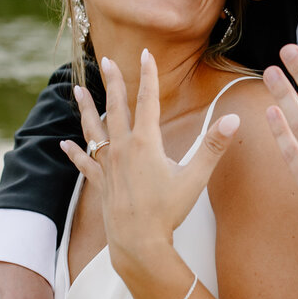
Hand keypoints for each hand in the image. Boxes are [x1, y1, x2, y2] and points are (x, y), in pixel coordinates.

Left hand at [61, 52, 239, 277]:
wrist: (140, 244)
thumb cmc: (168, 212)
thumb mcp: (195, 178)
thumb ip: (213, 146)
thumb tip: (233, 120)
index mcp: (146, 143)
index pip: (148, 101)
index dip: (148, 76)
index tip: (146, 54)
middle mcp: (123, 149)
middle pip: (117, 108)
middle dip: (113, 82)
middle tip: (105, 60)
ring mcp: (110, 166)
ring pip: (94, 130)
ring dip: (87, 109)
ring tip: (76, 90)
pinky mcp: (102, 183)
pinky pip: (86, 162)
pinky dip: (75, 152)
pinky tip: (64, 143)